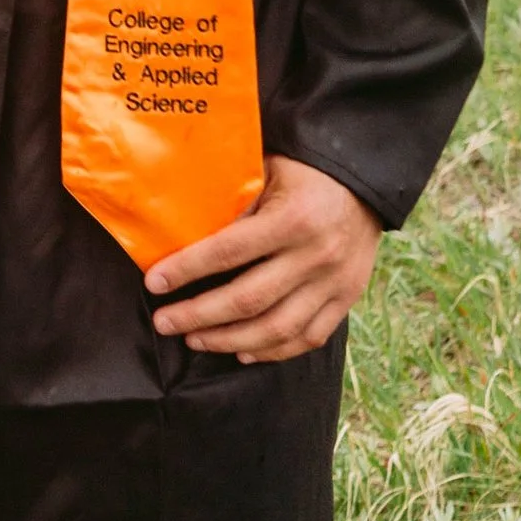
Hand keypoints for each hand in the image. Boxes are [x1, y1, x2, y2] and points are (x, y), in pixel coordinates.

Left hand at [144, 155, 381, 360]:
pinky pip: (308, 337)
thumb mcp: (268, 169)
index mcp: (292, 218)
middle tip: (165, 322)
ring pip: (277, 329)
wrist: (366, 180)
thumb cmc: (305, 170)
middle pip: (248, 300)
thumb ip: (235, 201)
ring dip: (229, 340)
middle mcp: (315, 255)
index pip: (228, 252)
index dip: (186, 270)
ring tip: (195, 339)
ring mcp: (334, 282)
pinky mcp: (347, 298)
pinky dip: (273, 351)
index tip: (154, 283)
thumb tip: (182, 229)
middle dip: (198, 316)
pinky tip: (243, 351)